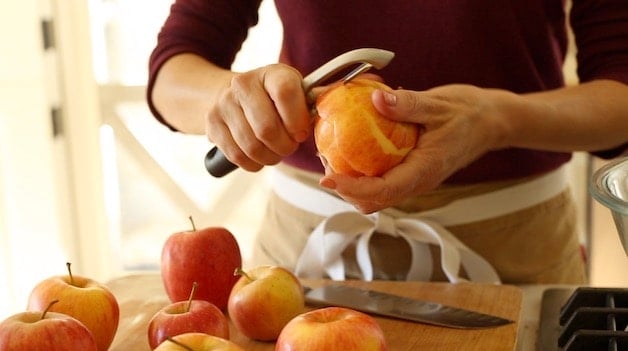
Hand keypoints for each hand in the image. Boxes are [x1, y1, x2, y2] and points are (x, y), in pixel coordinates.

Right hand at [205, 64, 311, 170]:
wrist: (234, 95)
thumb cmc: (274, 98)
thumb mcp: (295, 91)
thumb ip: (314, 99)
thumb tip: (336, 98)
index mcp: (272, 73)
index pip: (285, 92)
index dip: (296, 120)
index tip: (301, 133)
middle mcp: (243, 84)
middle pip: (267, 129)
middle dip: (284, 146)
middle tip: (289, 146)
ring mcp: (224, 103)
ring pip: (252, 147)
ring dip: (270, 157)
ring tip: (275, 151)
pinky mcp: (212, 124)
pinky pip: (237, 156)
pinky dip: (253, 163)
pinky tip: (260, 156)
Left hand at [319, 84, 511, 212]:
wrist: (492, 121)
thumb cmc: (469, 113)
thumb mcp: (438, 103)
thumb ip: (408, 104)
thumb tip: (377, 99)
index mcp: (425, 170)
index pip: (383, 191)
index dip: (352, 190)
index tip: (328, 179)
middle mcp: (418, 182)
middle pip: (373, 201)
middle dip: (345, 189)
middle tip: (324, 162)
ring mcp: (414, 180)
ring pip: (376, 196)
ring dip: (352, 183)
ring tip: (331, 157)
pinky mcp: (411, 172)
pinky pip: (382, 181)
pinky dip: (362, 173)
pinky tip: (350, 150)